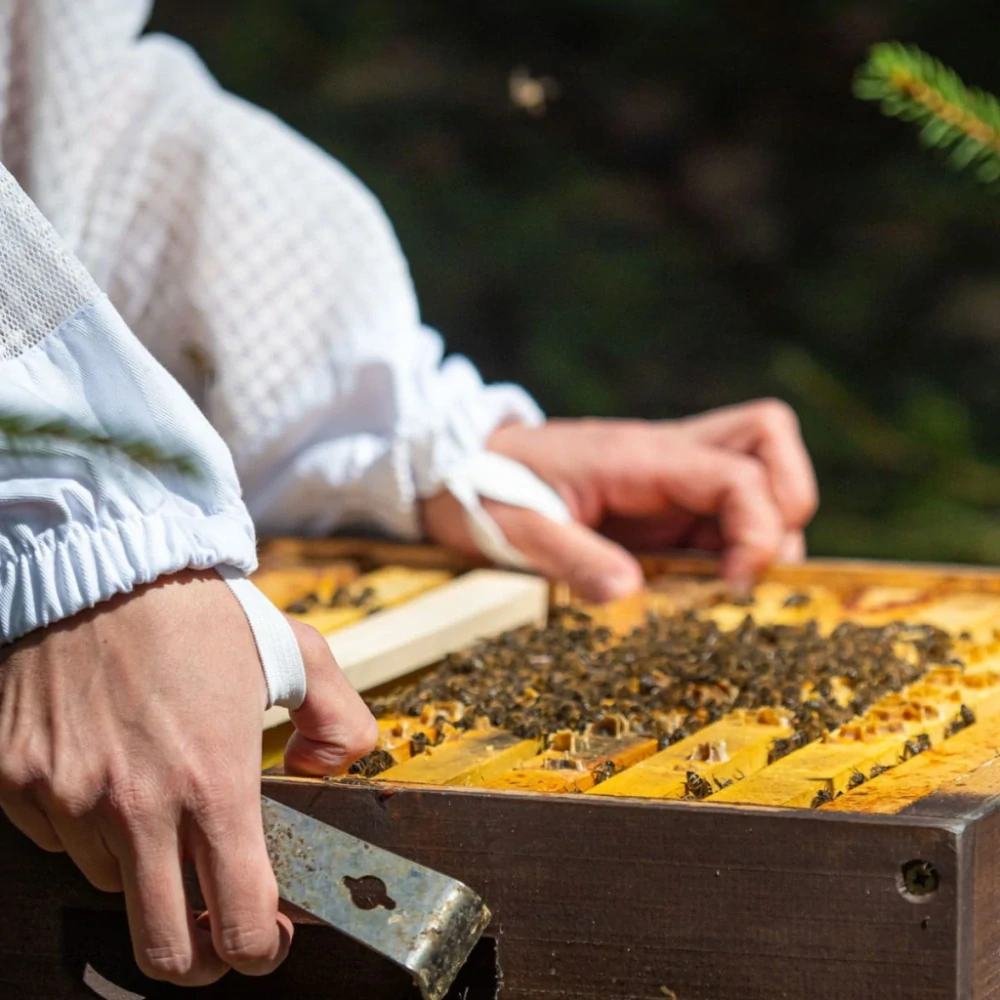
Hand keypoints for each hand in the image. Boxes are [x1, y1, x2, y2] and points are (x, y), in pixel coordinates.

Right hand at [0, 570, 375, 985]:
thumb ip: (338, 718)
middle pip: (163, 947)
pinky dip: (86, 826)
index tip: (265, 939)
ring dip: (141, 868)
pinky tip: (108, 772)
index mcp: (215, 780)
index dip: (259, 947)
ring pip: (109, 883)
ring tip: (159, 807)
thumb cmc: (202, 612)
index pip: (239, 919)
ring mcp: (67, 798)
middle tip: (213, 936)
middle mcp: (137, 805)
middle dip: (198, 957)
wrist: (104, 563)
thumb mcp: (295, 654)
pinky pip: (56, 837)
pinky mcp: (17, 781)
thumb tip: (328, 771)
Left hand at [422, 399, 817, 600]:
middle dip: (785, 504)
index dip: (759, 531)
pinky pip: (722, 506)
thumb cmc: (485, 492)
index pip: (737, 473)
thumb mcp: (517, 533)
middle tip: (747, 569)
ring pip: (756, 467)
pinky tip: (698, 582)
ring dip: (763, 525)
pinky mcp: (659, 496)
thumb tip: (630, 596)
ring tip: (723, 582)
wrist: (459, 466)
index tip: (734, 586)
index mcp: (636, 457)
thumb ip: (573, 560)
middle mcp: (663, 454)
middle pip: (768, 438)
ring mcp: (665, 472)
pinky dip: (731, 543)